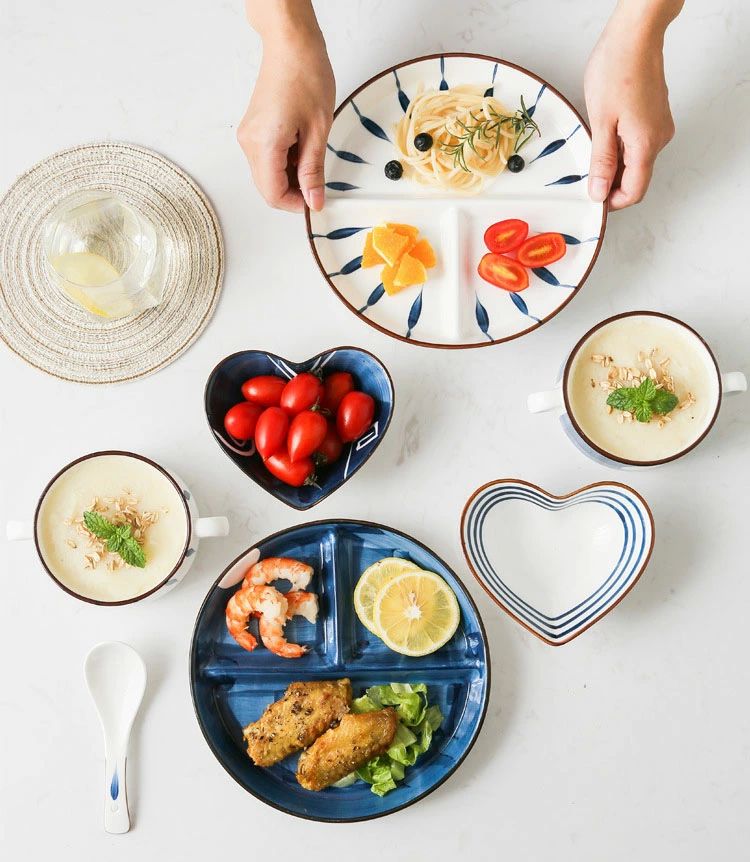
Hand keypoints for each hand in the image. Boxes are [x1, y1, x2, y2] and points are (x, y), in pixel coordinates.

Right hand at [237, 29, 333, 212]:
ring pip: (267, 175)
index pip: (273, 195)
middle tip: (319, 185)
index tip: (316, 203)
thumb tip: (314, 201)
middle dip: (294, 193)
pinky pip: (266, 160)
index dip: (296, 205)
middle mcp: (249, 143)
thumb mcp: (318, 130)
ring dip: (291, 178)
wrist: (291, 44)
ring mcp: (248, 136)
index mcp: (264, 144)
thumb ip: (313, 170)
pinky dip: (285, 164)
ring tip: (312, 158)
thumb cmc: (306, 75)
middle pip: (268, 188)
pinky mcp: (253, 130)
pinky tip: (302, 149)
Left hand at [585, 3, 676, 209]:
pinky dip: (620, 148)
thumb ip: (601, 161)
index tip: (591, 200)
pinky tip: (603, 134)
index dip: (611, 202)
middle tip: (585, 176)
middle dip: (610, 183)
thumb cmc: (617, 69)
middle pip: (635, 178)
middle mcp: (658, 138)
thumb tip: (598, 192)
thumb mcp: (601, 121)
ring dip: (613, 164)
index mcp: (646, 144)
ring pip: (635, 161)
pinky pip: (637, 143)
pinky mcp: (655, 116)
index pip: (634, 192)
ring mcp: (659, 127)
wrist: (635, 35)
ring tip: (591, 148)